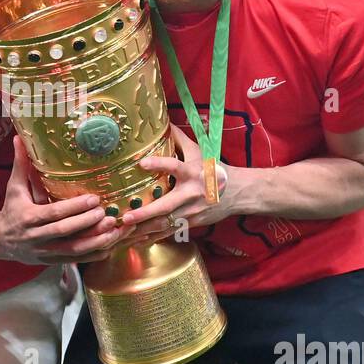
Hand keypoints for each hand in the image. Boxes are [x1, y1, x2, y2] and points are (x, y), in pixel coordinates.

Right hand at [0, 138, 119, 264]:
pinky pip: (76, 260)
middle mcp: (38, 237)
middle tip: (109, 214)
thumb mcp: (14, 187)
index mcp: (29, 218)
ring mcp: (46, 252)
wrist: (0, 240)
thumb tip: (19, 137)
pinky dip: (94, 255)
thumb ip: (21, 164)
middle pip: (66, 232)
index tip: (94, 199)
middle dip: (89, 224)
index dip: (75, 208)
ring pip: (74, 250)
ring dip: (96, 242)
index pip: (55, 213)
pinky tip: (110, 247)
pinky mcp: (53, 261)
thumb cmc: (12, 209)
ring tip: (116, 231)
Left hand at [119, 126, 234, 239]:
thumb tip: (164, 121)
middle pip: (166, 206)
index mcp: (192, 173)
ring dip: (144, 230)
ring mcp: (192, 212)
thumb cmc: (215, 169)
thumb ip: (180, 139)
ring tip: (124, 232)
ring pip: (165, 223)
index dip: (159, 164)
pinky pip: (169, 232)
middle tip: (126, 217)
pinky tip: (136, 241)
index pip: (175, 166)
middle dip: (145, 213)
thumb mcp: (200, 152)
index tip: (141, 163)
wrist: (238, 192)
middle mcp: (191, 194)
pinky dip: (153, 237)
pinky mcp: (192, 223)